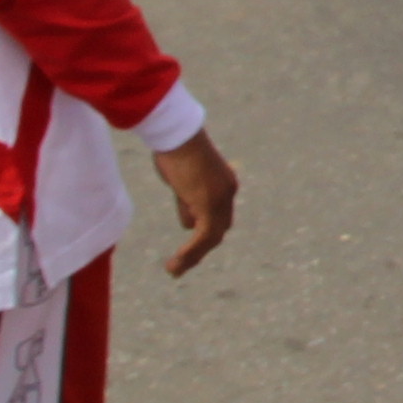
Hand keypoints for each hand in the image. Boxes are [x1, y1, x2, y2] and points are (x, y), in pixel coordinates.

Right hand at [153, 131, 240, 276]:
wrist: (177, 133)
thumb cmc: (175, 148)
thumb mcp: (182, 177)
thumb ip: (187, 199)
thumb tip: (188, 221)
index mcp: (224, 183)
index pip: (219, 216)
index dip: (204, 232)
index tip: (189, 246)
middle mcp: (228, 192)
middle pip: (219, 229)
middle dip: (201, 249)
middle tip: (182, 264)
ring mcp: (221, 199)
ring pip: (212, 237)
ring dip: (192, 256)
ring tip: (174, 270)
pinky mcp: (209, 204)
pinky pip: (204, 236)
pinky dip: (190, 252)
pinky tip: (176, 262)